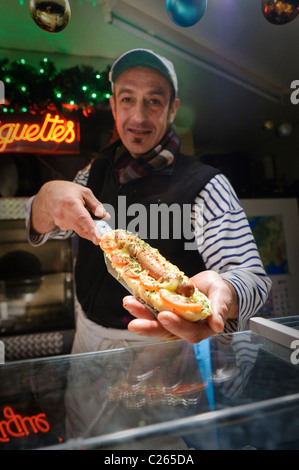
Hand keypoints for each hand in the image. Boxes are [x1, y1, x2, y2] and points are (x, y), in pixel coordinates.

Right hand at [31, 180, 109, 244]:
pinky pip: (76, 229)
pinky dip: (81, 226)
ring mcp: (61, 222)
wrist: (49, 195)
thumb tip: (106, 216)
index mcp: (71, 203)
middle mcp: (64, 214)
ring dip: (88, 229)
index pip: (82, 218)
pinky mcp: (61, 226)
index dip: (91, 229)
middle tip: (103, 236)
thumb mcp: (85, 192)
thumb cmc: (68, 192)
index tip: (97, 238)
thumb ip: (96, 205)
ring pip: (80, 230)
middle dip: (93, 234)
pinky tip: (77, 216)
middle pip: (82, 229)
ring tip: (89, 218)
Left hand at [123, 270, 238, 342]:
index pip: (189, 332)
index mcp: (201, 329)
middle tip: (134, 324)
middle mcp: (184, 328)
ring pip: (154, 323)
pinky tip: (130, 298)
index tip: (164, 315)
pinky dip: (140, 306)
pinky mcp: (163, 311)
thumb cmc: (219, 292)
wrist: (211, 286)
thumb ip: (220, 308)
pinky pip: (150, 311)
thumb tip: (217, 326)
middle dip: (149, 328)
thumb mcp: (223, 296)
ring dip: (140, 315)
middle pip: (166, 332)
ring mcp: (172, 320)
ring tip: (128, 304)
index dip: (177, 326)